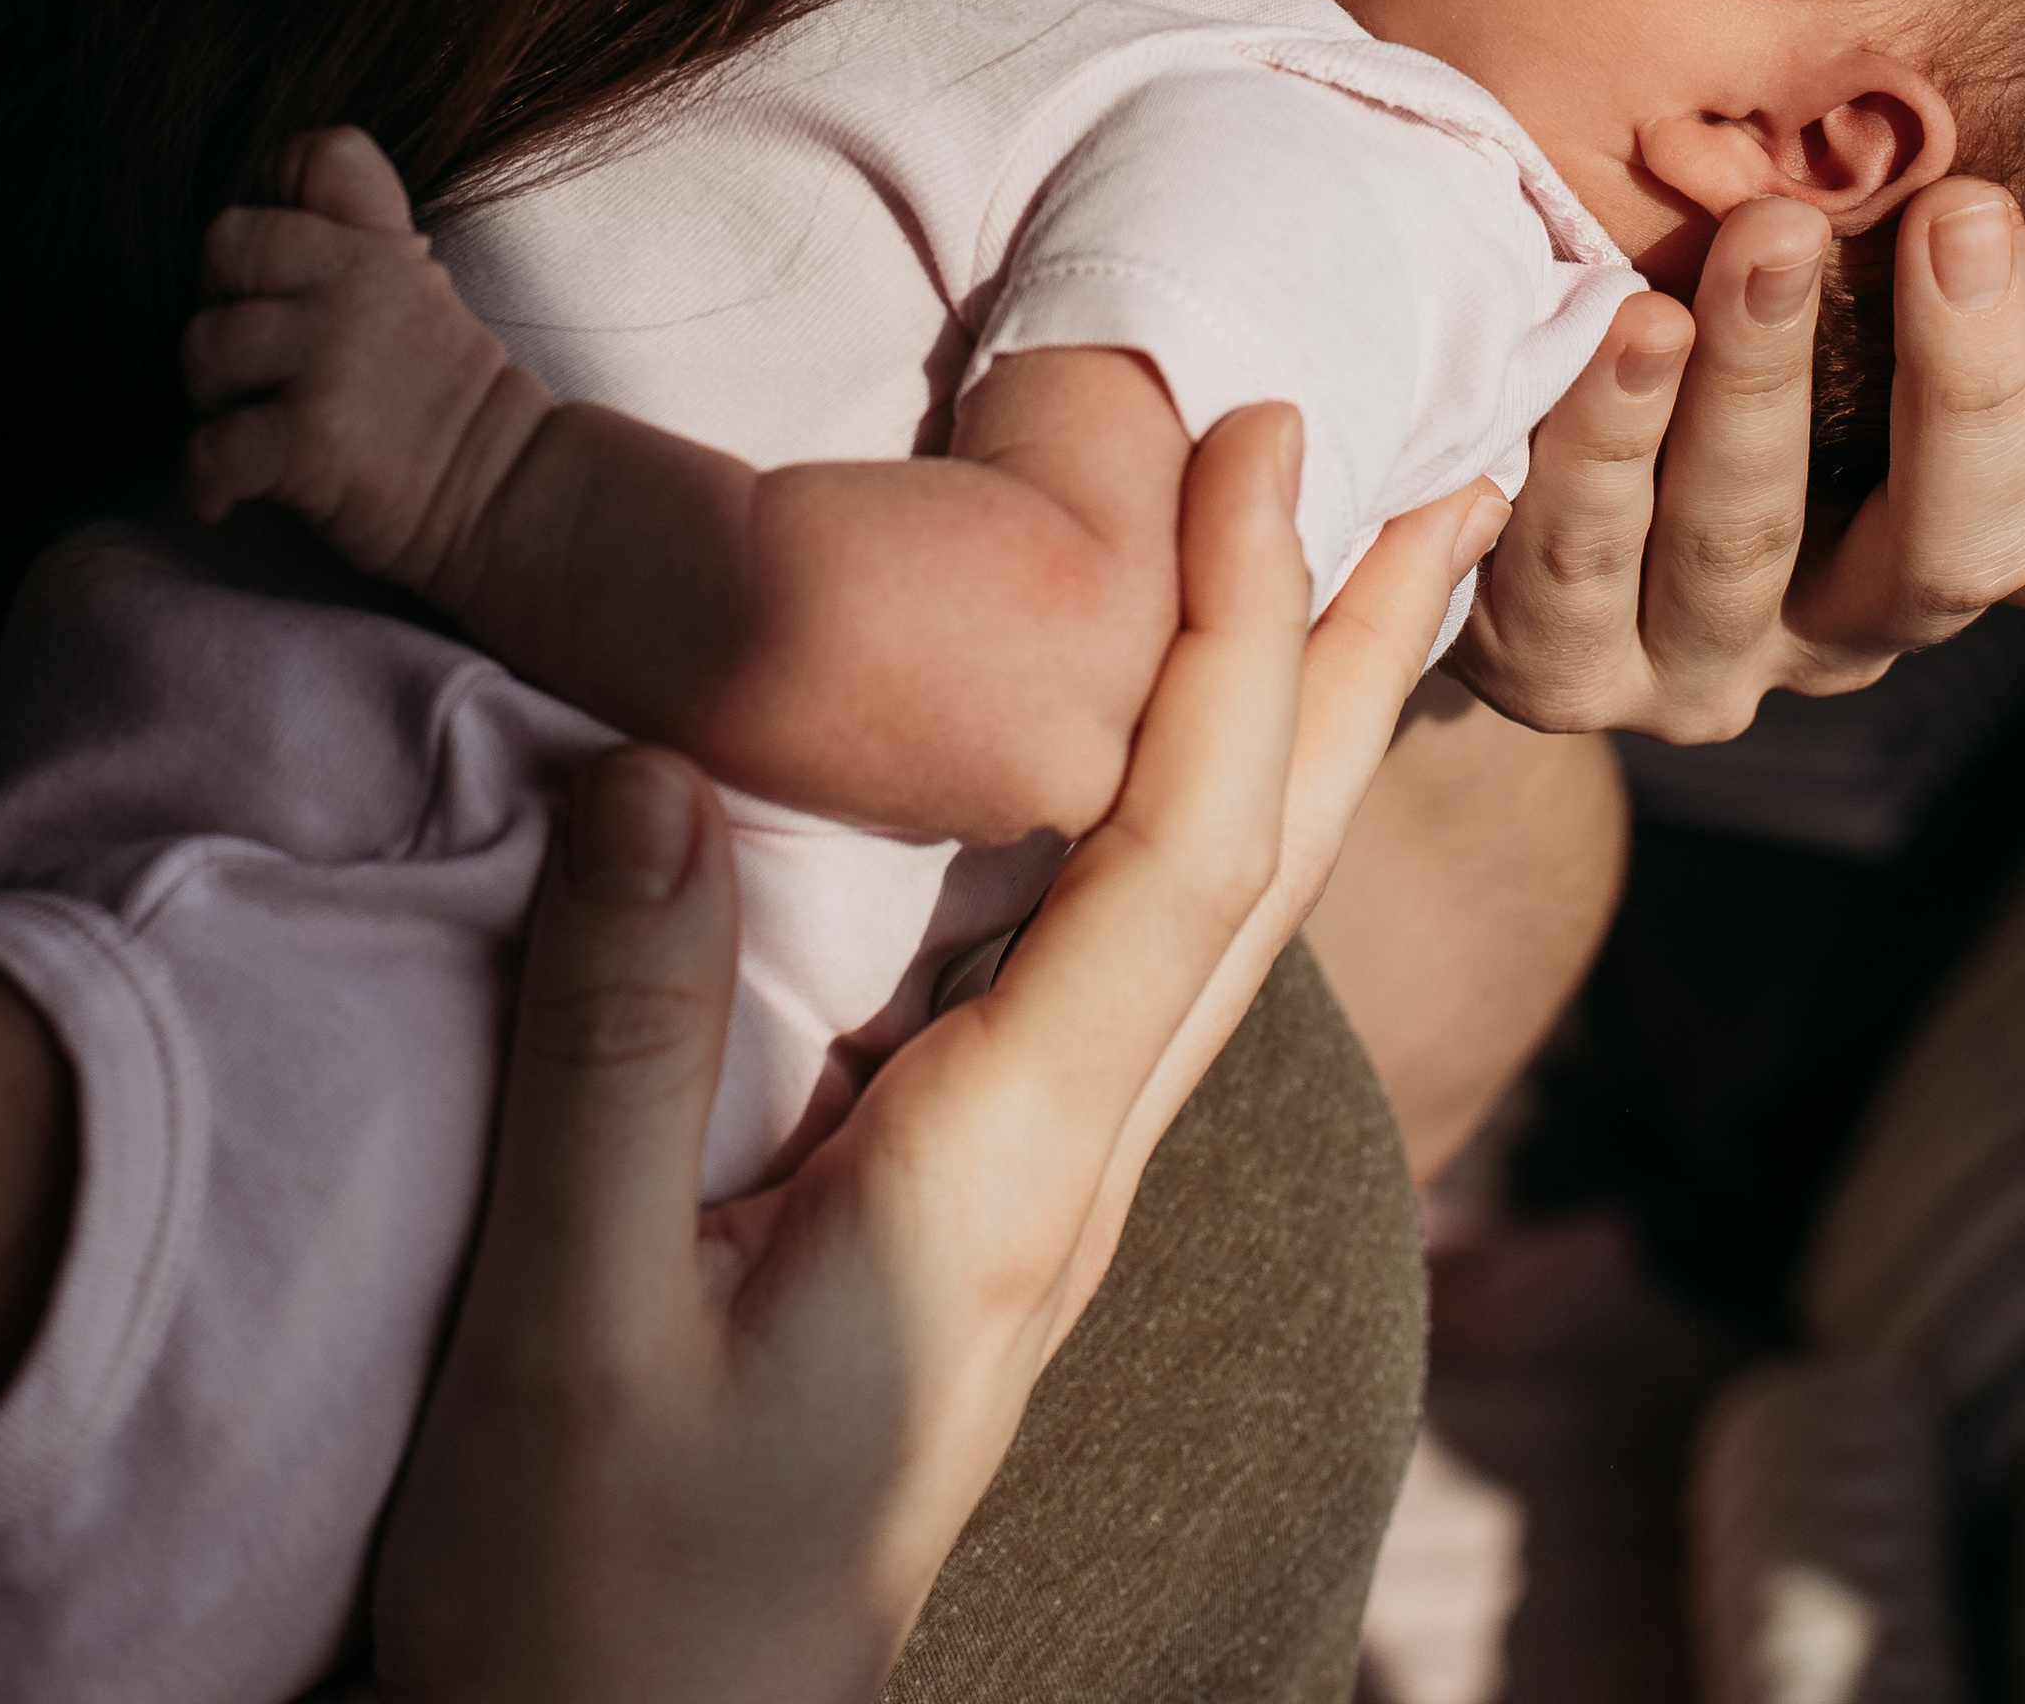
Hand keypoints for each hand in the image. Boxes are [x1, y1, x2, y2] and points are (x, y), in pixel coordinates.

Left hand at [182, 126, 551, 593]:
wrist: (502, 491)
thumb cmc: (441, 400)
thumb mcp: (420, 285)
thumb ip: (364, 226)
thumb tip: (282, 171)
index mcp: (381, 245)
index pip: (314, 156)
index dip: (272, 192)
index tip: (273, 265)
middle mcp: (356, 283)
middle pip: (225, 244)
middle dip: (217, 302)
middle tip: (245, 361)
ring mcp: (333, 357)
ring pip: (203, 345)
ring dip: (206, 398)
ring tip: (242, 428)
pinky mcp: (313, 436)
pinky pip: (209, 446)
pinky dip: (204, 481)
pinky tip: (226, 497)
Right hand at [345, 408, 1502, 1703]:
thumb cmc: (600, 1593)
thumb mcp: (570, 1329)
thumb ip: (617, 1052)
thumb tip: (655, 769)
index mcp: (1005, 1172)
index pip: (1182, 852)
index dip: (1239, 632)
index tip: (1262, 436)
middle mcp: (1074, 1167)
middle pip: (1275, 869)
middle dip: (1365, 653)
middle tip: (1454, 465)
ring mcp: (1051, 1196)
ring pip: (1233, 916)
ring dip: (1314, 725)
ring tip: (1375, 574)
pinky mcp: (996, 1210)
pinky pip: (1151, 964)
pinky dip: (1212, 815)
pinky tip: (1190, 777)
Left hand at [1453, 181, 2024, 738]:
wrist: (1473, 498)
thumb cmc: (1689, 332)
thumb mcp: (1817, 310)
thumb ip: (1900, 235)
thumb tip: (2016, 29)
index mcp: (1941, 551)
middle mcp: (1848, 629)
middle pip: (1955, 548)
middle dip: (1967, 378)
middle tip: (1967, 210)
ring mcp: (1703, 662)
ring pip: (1751, 540)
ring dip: (1765, 381)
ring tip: (1767, 232)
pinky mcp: (1555, 668)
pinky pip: (1578, 563)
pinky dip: (1600, 444)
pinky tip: (1616, 322)